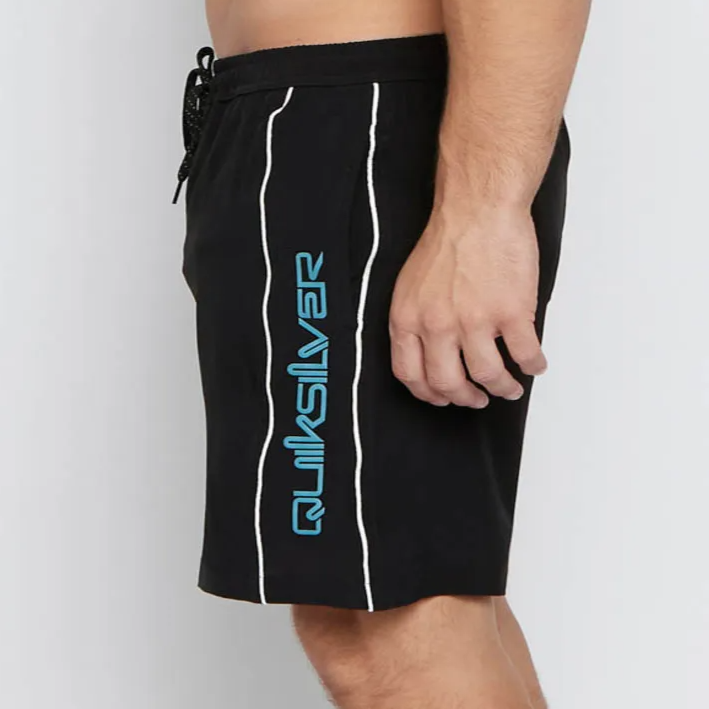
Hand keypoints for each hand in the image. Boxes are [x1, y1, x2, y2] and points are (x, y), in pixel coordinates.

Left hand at [389, 205, 547, 407]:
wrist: (478, 209)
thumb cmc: (448, 239)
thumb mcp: (410, 285)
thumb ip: (416, 320)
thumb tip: (429, 350)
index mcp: (408, 319)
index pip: (410, 374)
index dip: (428, 393)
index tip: (442, 397)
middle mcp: (438, 325)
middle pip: (448, 383)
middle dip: (465, 398)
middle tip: (476, 399)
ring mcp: (475, 321)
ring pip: (488, 375)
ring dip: (501, 388)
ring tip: (509, 388)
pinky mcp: (511, 313)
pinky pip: (524, 354)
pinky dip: (532, 366)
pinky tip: (534, 364)